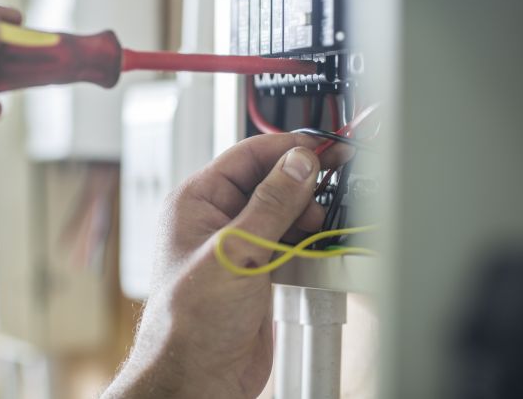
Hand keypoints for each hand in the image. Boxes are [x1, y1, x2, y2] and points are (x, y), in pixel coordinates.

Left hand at [104, 134, 348, 398]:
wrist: (197, 377)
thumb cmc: (190, 320)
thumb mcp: (235, 252)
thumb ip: (271, 204)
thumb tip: (298, 163)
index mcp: (196, 202)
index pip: (246, 156)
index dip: (286, 148)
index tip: (322, 147)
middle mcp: (215, 219)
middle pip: (267, 180)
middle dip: (300, 180)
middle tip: (333, 180)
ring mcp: (238, 245)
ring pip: (281, 210)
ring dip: (305, 210)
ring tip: (322, 217)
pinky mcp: (257, 270)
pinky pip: (287, 240)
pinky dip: (306, 238)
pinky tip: (320, 240)